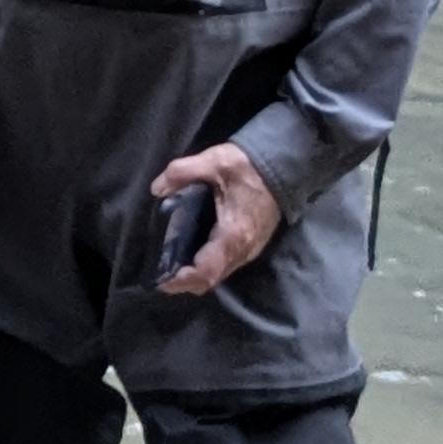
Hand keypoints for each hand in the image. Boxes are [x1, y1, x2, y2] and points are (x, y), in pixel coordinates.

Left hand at [151, 141, 278, 295]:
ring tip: (171, 266)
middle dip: (185, 282)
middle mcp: (244, 249)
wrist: (286, 165)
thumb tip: (157, 188)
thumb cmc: (250, 166)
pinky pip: (227, 264)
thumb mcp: (214, 161)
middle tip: (160, 274)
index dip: (182, 280)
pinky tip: (192, 253)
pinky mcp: (253, 244)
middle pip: (211, 279)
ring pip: (220, 274)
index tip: (160, 281)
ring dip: (197, 276)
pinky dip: (208, 266)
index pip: (206, 271)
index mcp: (233, 234)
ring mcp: (251, 249)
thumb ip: (181, 172)